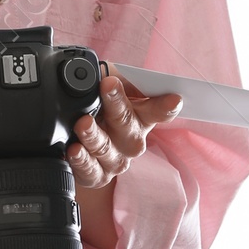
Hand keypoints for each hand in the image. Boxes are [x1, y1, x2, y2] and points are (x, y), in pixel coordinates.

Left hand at [65, 72, 182, 191]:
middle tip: (107, 86)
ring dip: (95, 135)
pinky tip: (75, 150)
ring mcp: (116, 159)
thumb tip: (107, 72)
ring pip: (107, 149)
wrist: (75, 136)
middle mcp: (131, 139)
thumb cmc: (97, 106)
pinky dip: (82, 160)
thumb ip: (112, 77)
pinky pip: (91, 170)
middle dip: (118, 105)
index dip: (166, 106)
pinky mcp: (98, 176)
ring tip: (83, 123)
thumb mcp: (105, 84)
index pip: (160, 110)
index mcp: (140, 115)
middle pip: (130, 126)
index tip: (174, 99)